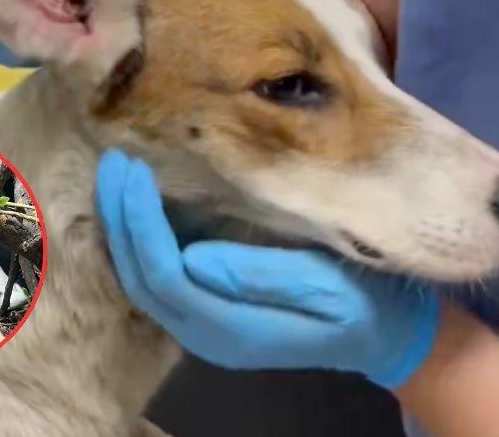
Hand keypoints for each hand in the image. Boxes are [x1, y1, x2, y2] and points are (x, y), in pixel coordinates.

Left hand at [96, 150, 440, 389]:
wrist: (386, 334)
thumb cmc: (365, 304)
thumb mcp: (326, 287)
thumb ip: (262, 276)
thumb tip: (193, 257)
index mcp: (232, 331)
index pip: (165, 276)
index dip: (141, 224)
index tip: (132, 172)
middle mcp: (207, 335)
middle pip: (141, 279)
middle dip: (121, 219)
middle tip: (112, 163)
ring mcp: (205, 327)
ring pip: (142, 282)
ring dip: (122, 228)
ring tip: (114, 177)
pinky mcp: (211, 312)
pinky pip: (159, 279)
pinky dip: (140, 240)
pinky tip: (135, 206)